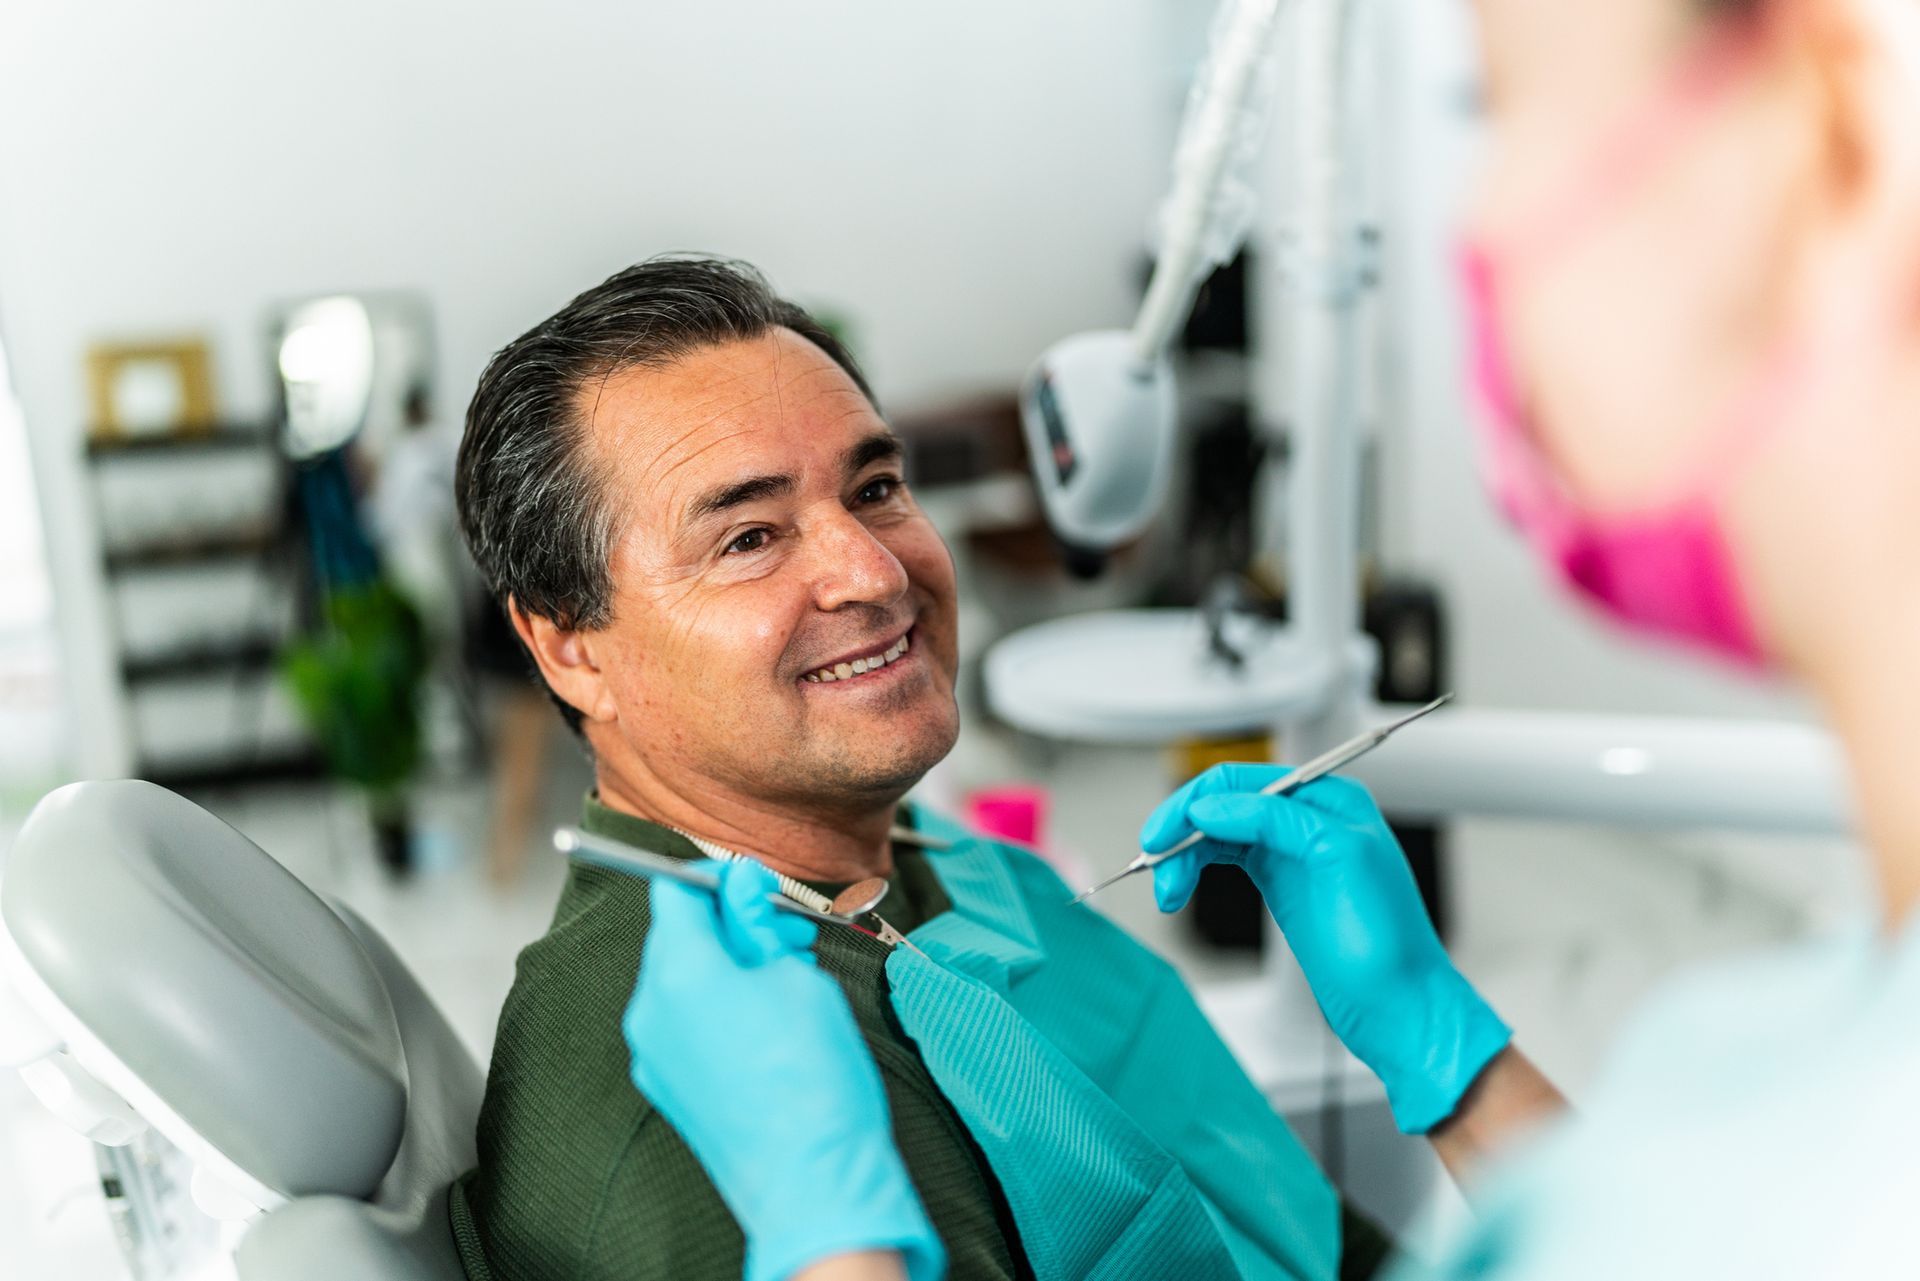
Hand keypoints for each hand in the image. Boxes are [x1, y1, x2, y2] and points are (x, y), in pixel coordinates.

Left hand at [624, 860, 944, 1280]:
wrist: (811, 1181)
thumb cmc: (812, 1077)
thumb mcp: (795, 978)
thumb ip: (756, 925)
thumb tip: (738, 886)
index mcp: (678, 973)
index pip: (674, 892)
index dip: (719, 879)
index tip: (758, 885)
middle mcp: (650, 1011)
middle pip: (676, 937)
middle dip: (729, 925)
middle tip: (787, 933)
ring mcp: (652, 1055)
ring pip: (681, 982)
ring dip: (727, 966)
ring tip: (788, 978)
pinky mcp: (667, 1088)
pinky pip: (683, 1025)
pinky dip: (718, 1008)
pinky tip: (769, 1022)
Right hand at [1142, 765, 1510, 1133]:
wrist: (1400, 1012)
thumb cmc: (1387, 946)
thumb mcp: (1336, 859)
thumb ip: (1275, 820)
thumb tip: (1211, 805)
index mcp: (1329, 799)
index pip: (1242, 779)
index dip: (1194, 803)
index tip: (1162, 837)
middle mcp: (1308, 818)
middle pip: (1222, 803)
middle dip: (1182, 831)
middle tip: (1154, 867)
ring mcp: (1292, 852)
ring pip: (1218, 833)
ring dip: (1184, 857)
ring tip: (1167, 894)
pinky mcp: (1280, 885)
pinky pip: (1226, 859)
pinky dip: (1196, 870)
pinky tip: (1180, 891)